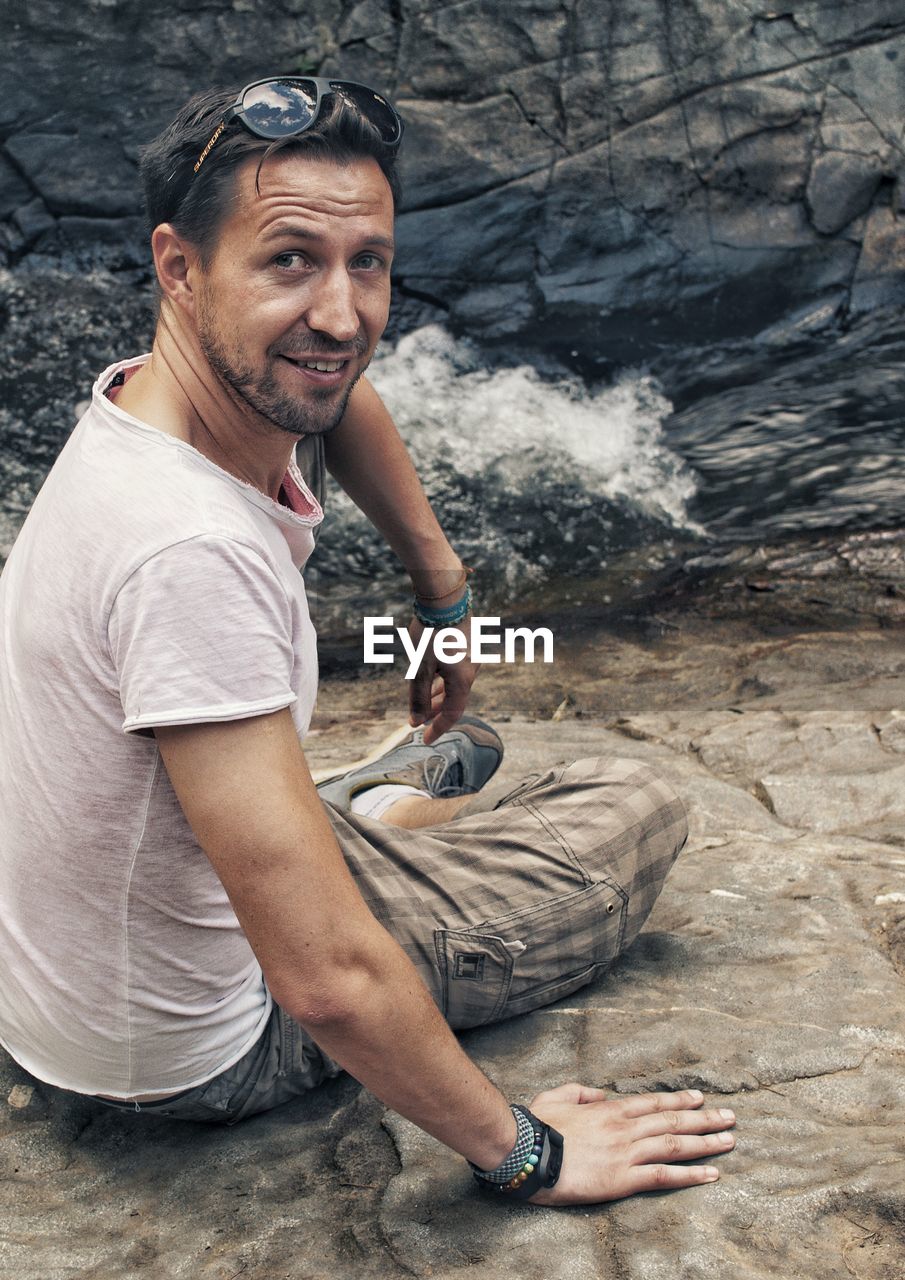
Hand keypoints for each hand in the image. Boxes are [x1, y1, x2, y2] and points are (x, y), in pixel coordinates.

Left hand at [406, 617, 479, 744]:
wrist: (445, 596)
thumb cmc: (431, 632)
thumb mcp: (420, 667)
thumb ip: (419, 696)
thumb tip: (416, 722)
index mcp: (463, 679)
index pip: (453, 713)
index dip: (438, 729)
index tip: (425, 740)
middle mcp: (472, 670)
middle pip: (455, 699)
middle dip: (437, 712)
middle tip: (421, 722)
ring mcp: (471, 656)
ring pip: (455, 683)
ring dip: (440, 695)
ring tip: (426, 702)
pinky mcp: (467, 643)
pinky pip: (456, 670)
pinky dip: (444, 679)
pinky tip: (433, 675)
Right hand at [524, 1083, 735, 1204]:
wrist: (527, 1151)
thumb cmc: (537, 1124)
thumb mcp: (557, 1096)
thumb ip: (581, 1092)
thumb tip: (600, 1093)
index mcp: (609, 1109)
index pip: (652, 1103)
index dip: (678, 1100)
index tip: (699, 1098)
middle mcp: (625, 1128)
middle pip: (672, 1121)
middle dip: (704, 1119)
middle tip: (729, 1116)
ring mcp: (627, 1153)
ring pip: (675, 1145)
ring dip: (706, 1142)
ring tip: (729, 1140)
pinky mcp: (624, 1179)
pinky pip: (664, 1176)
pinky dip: (691, 1174)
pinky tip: (711, 1174)